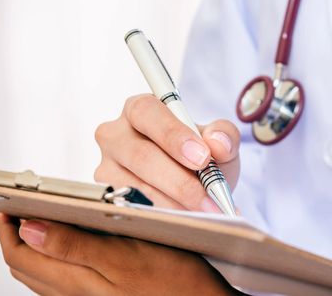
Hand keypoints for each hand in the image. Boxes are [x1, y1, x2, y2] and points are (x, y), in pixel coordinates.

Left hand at [0, 213, 241, 294]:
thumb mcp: (126, 255)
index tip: (10, 201)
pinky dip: (52, 258)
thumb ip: (74, 245)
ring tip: (40, 219)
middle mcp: (75, 293)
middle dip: (15, 234)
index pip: (20, 254)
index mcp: (77, 280)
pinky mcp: (101, 295)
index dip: (8, 227)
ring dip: (32, 246)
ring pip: (39, 274)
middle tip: (21, 206)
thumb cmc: (175, 279)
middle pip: (24, 265)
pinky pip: (59, 280)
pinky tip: (69, 242)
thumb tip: (29, 228)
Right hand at [94, 94, 240, 211]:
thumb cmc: (199, 155)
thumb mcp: (217, 140)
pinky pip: (133, 209)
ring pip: (136, 188)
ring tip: (206, 214)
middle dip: (180, 181)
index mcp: (139, 110)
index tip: (203, 157)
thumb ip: (224, 135)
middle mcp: (115, 134)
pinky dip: (163, 217)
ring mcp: (107, 166)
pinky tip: (187, 221)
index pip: (147, 113)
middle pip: (141, 156)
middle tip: (210, 199)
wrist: (191, 185)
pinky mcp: (107, 195)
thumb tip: (217, 144)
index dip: (173, 135)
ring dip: (175, 205)